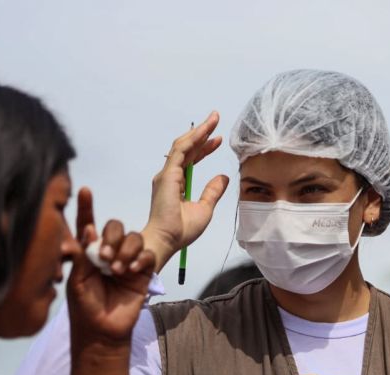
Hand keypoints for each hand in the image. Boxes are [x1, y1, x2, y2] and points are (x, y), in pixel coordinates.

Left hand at [67, 187, 155, 343]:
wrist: (102, 330)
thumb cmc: (84, 306)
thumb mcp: (77, 280)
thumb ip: (82, 255)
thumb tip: (89, 228)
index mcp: (88, 251)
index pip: (87, 224)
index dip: (86, 207)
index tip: (84, 191)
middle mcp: (108, 251)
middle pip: (115, 227)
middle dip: (111, 236)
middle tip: (104, 256)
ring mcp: (126, 260)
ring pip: (133, 238)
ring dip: (125, 249)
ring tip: (116, 269)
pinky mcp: (142, 272)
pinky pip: (147, 255)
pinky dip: (140, 259)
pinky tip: (131, 270)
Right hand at [140, 111, 229, 271]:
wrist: (168, 240)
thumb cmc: (181, 230)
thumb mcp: (205, 208)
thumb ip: (212, 191)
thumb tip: (223, 177)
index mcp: (176, 184)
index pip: (191, 160)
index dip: (205, 149)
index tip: (218, 140)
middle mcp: (169, 177)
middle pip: (187, 149)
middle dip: (202, 133)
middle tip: (216, 119)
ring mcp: (166, 175)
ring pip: (183, 146)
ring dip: (198, 132)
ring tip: (213, 120)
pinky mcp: (167, 175)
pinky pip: (180, 151)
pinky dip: (192, 140)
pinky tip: (204, 132)